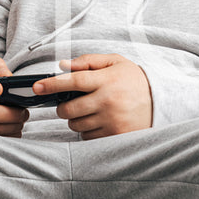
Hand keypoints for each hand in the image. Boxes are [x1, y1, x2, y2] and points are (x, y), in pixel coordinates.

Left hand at [35, 55, 153, 138]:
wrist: (161, 102)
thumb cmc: (134, 80)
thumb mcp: (116, 62)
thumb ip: (88, 61)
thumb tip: (63, 65)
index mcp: (108, 80)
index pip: (73, 82)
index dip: (52, 84)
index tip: (37, 87)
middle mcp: (109, 101)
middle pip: (69, 108)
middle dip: (62, 107)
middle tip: (68, 103)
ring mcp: (112, 120)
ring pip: (76, 125)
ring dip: (75, 119)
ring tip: (88, 111)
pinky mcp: (115, 136)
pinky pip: (88, 137)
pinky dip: (87, 130)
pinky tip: (98, 121)